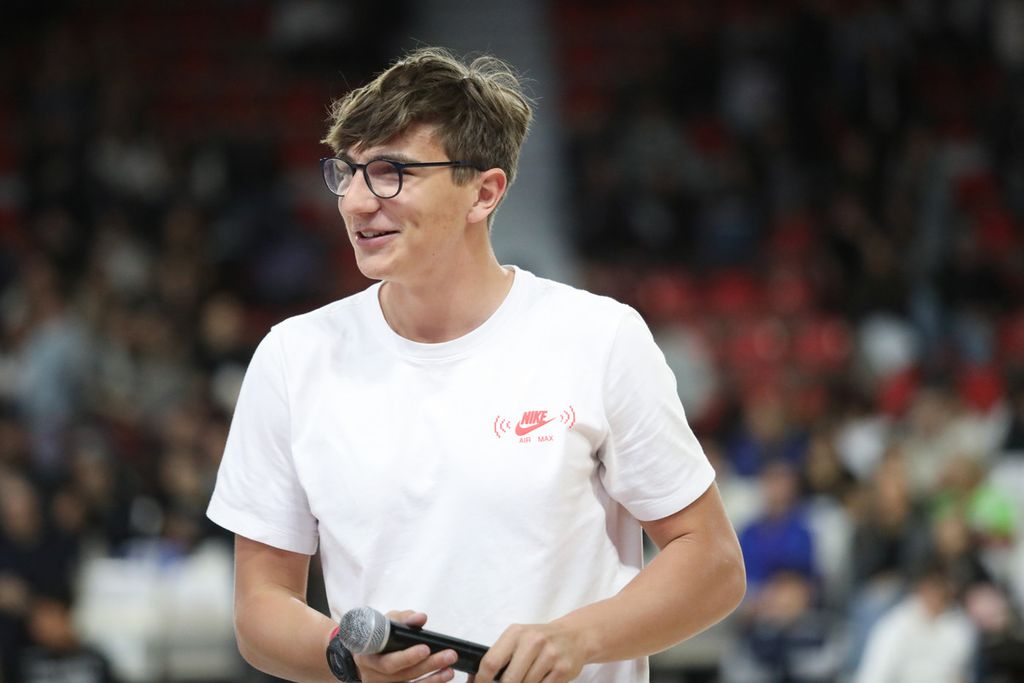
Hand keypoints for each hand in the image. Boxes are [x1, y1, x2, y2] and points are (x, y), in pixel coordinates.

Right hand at [352, 610, 457, 682]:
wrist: (366, 653)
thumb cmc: (378, 635)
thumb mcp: (386, 622)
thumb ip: (403, 619)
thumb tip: (420, 618)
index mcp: (367, 655)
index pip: (386, 660)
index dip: (406, 657)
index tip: (426, 648)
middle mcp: (372, 674)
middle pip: (402, 674)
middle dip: (427, 664)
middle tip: (448, 655)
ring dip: (433, 678)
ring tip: (450, 669)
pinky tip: (443, 676)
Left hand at [471, 621, 586, 682]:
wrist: (574, 635)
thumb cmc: (539, 640)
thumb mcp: (518, 639)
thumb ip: (499, 657)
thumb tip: (474, 679)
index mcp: (515, 633)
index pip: (491, 662)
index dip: (481, 681)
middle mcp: (533, 642)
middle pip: (508, 680)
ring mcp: (549, 656)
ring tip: (525, 680)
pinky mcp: (563, 670)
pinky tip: (538, 681)